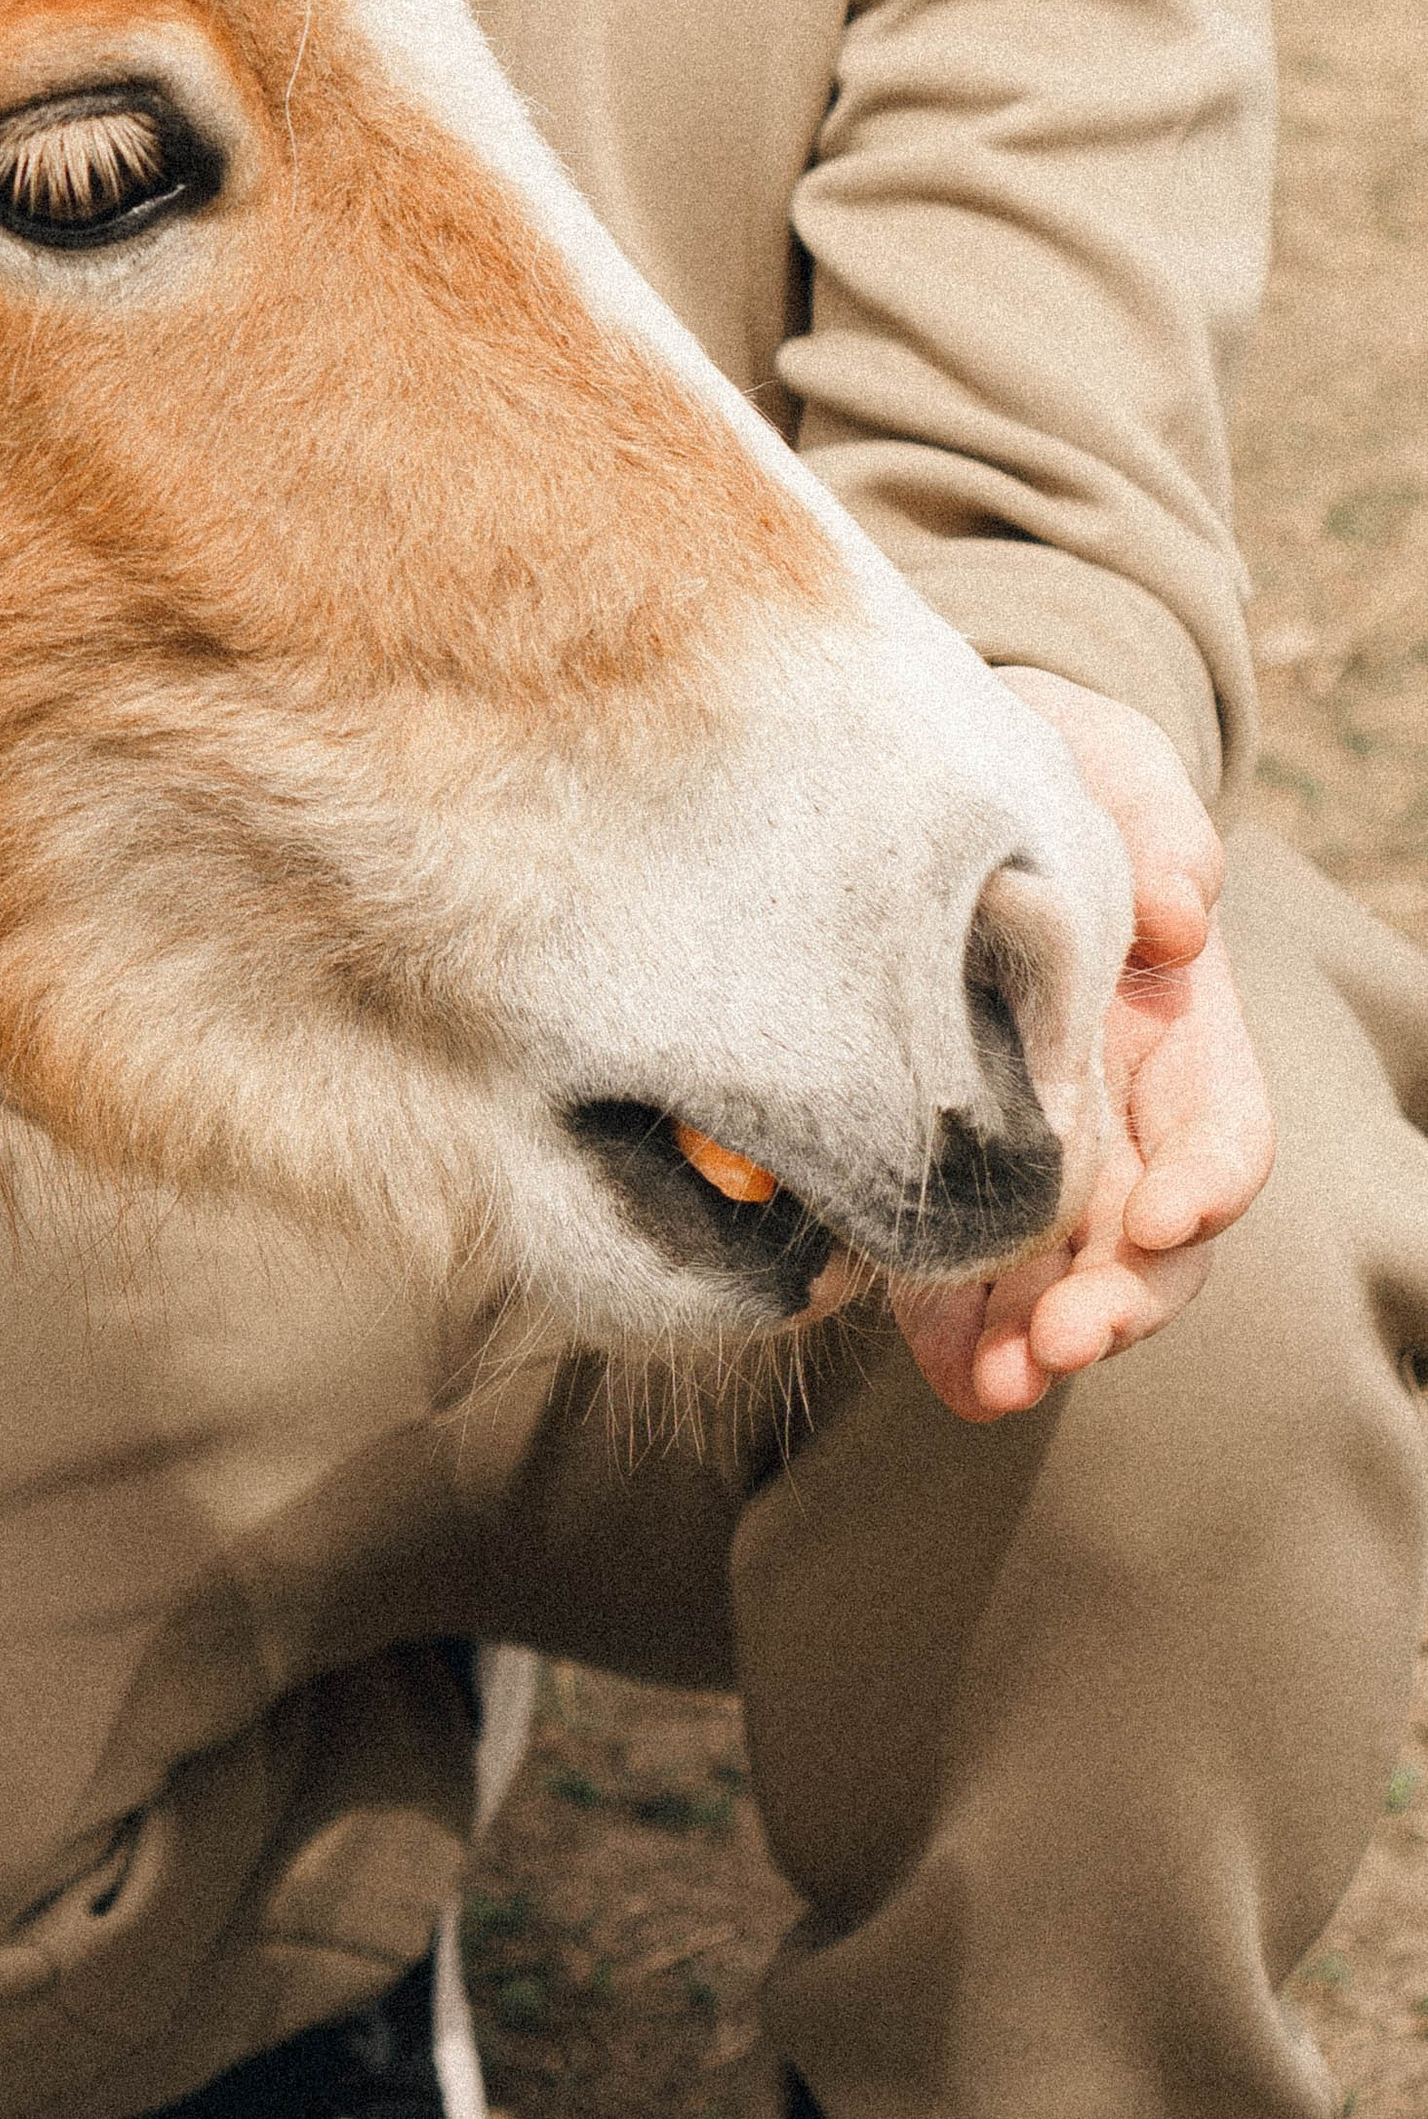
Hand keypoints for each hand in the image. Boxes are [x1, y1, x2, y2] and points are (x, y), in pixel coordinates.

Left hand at [896, 667, 1276, 1423]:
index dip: (1206, 1184)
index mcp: (1178, 1029)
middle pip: (1151, 1238)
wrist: (932, 779)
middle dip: (1122, 1300)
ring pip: (1066, 1275)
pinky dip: (961, 1332)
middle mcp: (1120, 1110)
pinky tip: (946, 1372)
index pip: (1221, 1130)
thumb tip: (1183, 910)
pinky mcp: (951, 1166)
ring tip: (995, 1386)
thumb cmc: (1049, 769)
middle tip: (1065, 1341)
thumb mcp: (1104, 765)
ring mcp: (1040, 1149)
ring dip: (1040, 1340)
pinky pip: (968, 1268)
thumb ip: (1152, 823)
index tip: (1165, 1218)